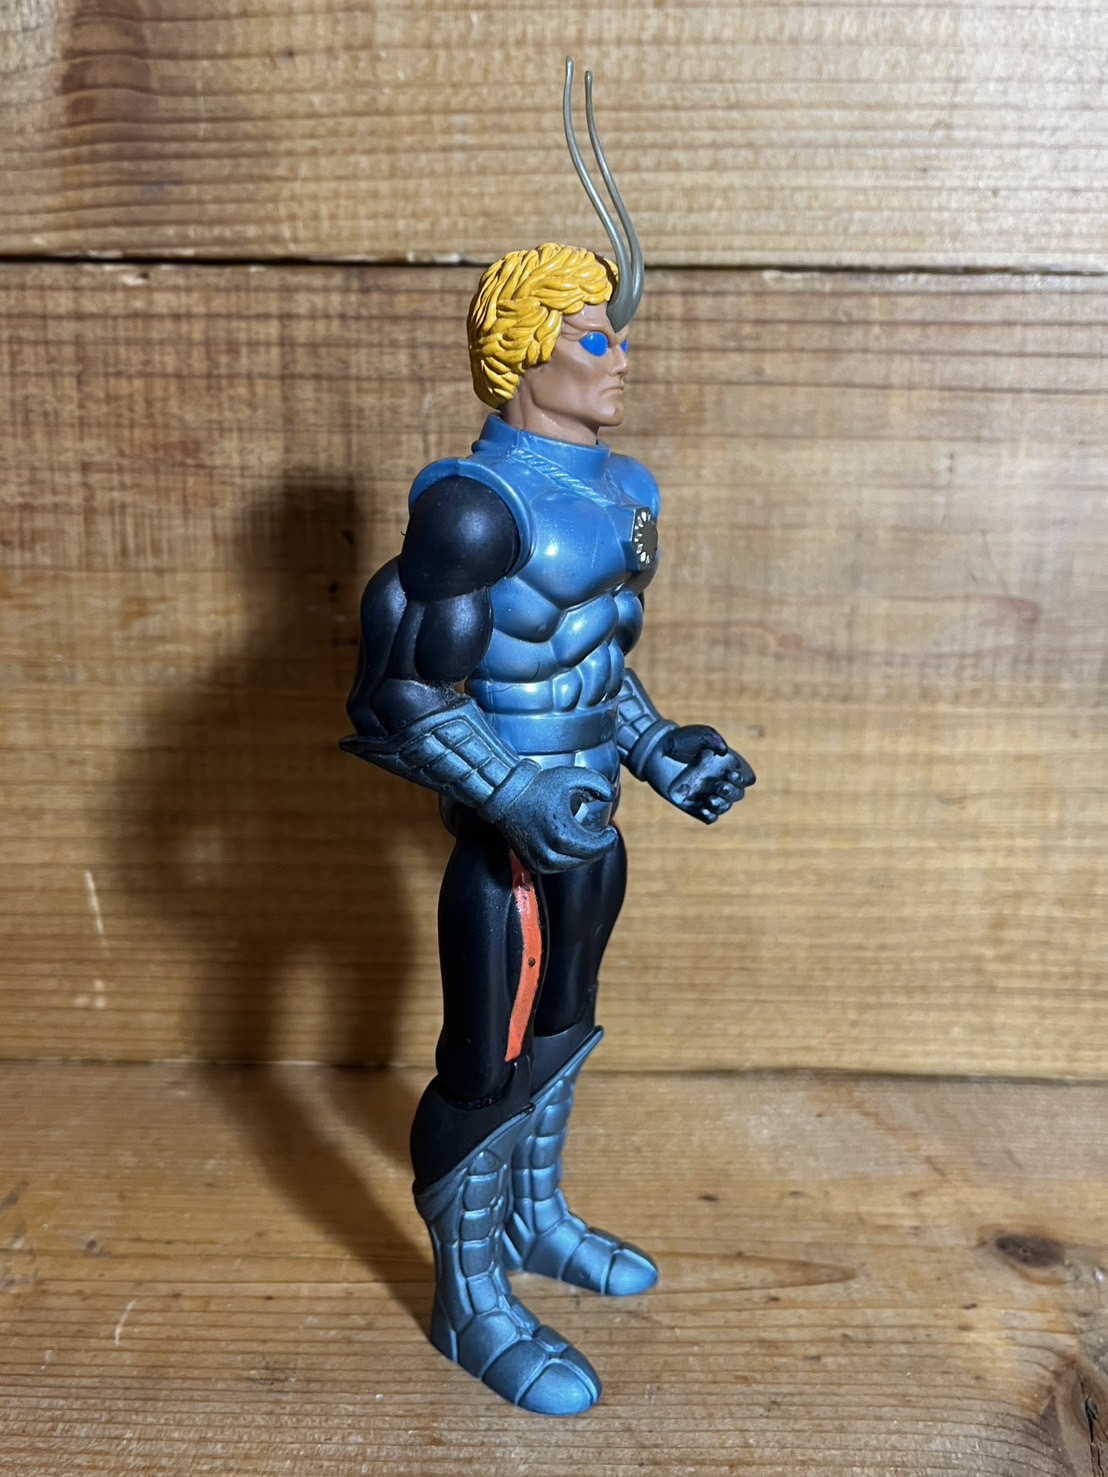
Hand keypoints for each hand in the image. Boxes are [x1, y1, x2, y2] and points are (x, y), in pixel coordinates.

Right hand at [492, 765, 619, 871]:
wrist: (505, 794)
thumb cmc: (537, 786)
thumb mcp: (572, 777)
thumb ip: (599, 784)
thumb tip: (611, 796)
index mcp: (563, 836)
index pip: (597, 848)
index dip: (608, 840)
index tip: (609, 832)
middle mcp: (551, 854)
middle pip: (586, 859)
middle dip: (596, 847)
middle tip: (600, 835)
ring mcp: (539, 862)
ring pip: (572, 865)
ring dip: (581, 854)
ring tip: (583, 838)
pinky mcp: (531, 864)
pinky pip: (556, 867)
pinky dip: (565, 858)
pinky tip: (566, 844)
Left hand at [643, 725, 754, 824]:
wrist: (655, 752)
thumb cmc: (679, 740)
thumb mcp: (699, 734)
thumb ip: (712, 739)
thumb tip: (724, 751)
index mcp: (726, 765)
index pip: (746, 778)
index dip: (743, 778)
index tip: (730, 774)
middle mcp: (719, 780)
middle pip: (737, 794)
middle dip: (731, 792)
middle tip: (718, 786)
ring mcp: (707, 794)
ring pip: (725, 806)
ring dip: (722, 805)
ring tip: (711, 800)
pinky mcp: (693, 805)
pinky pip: (709, 816)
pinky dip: (710, 816)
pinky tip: (705, 810)